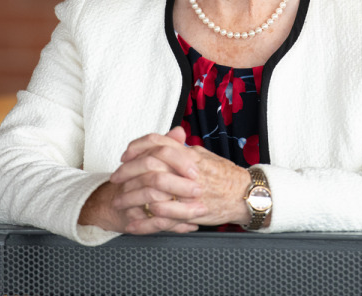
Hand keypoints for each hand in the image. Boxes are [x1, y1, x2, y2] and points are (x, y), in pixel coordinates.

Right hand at [79, 127, 203, 233]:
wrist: (114, 203)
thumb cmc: (139, 181)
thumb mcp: (155, 161)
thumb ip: (168, 145)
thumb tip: (179, 131)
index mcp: (142, 161)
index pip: (158, 153)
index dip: (179, 160)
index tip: (195, 169)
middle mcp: (134, 179)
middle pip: (156, 179)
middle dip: (180, 186)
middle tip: (198, 190)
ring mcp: (131, 200)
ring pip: (156, 204)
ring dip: (180, 209)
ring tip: (199, 211)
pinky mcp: (132, 219)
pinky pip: (154, 225)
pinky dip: (174, 227)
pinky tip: (190, 226)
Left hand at [106, 127, 250, 231]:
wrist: (246, 194)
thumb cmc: (226, 175)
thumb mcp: (203, 155)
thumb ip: (182, 148)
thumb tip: (166, 139)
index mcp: (190, 154)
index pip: (158, 142)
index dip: (137, 147)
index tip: (125, 156)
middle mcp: (189, 170)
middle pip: (150, 165)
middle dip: (127, 172)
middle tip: (115, 179)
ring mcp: (191, 191)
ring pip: (154, 190)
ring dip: (132, 197)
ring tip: (119, 202)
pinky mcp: (194, 212)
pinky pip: (166, 214)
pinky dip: (146, 219)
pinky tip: (135, 221)